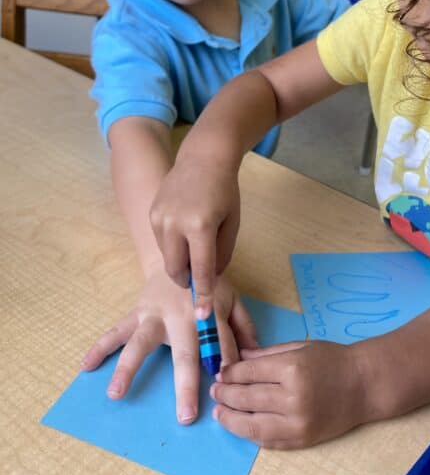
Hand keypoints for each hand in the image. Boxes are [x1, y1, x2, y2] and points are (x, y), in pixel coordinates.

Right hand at [81, 272, 255, 423]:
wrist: (178, 250)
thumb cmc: (209, 282)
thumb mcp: (232, 296)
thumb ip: (243, 326)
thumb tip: (256, 355)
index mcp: (210, 311)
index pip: (222, 342)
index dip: (227, 361)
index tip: (227, 385)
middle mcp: (182, 315)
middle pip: (185, 351)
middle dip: (186, 382)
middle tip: (185, 414)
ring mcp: (155, 314)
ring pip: (140, 341)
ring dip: (128, 367)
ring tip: (115, 392)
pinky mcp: (136, 313)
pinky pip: (115, 331)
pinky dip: (100, 348)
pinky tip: (85, 365)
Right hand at [149, 157, 240, 315]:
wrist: (204, 158)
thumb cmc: (224, 191)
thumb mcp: (232, 224)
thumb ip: (221, 254)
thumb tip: (208, 280)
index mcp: (201, 226)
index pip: (201, 270)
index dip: (203, 295)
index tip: (202, 316)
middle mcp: (175, 222)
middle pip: (176, 269)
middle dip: (187, 280)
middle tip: (199, 278)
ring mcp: (160, 217)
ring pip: (166, 257)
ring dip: (180, 261)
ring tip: (195, 246)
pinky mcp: (152, 213)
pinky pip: (161, 241)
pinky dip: (174, 245)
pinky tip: (185, 231)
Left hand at [210, 340, 367, 447]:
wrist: (365, 384)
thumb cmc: (333, 359)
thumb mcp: (300, 347)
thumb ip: (267, 354)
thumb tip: (238, 359)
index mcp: (292, 369)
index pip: (249, 373)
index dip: (230, 373)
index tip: (220, 372)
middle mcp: (293, 397)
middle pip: (247, 398)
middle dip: (226, 394)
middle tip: (215, 391)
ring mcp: (297, 422)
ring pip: (253, 425)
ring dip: (231, 419)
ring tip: (219, 413)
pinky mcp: (303, 439)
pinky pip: (269, 441)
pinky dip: (251, 434)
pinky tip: (241, 426)